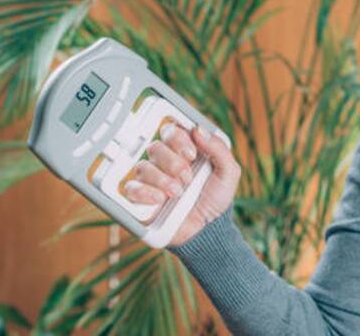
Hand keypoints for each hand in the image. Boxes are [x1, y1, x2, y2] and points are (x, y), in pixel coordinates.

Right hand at [122, 123, 240, 246]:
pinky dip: (145, 191)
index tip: (192, 154)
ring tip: (178, 192)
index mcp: (184, 151)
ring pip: (142, 167)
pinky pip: (130, 188)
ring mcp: (151, 181)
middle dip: (173, 162)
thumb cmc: (217, 200)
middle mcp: (165, 162)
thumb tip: (198, 129)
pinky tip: (160, 199)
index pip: (170, 130)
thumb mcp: (228, 173)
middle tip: (187, 178)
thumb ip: (218, 148)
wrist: (208, 230)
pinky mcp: (140, 200)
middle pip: (155, 147)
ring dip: (162, 179)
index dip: (178, 138)